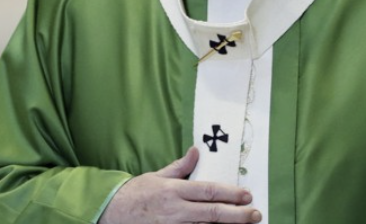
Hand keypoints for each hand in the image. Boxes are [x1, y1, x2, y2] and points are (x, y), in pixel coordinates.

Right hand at [99, 146, 260, 223]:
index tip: (247, 195)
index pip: (208, 191)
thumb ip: (181, 166)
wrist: (110, 213)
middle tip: (255, 215)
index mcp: (174, 190)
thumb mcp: (157, 176)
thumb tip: (197, 151)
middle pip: (212, 213)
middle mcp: (175, 210)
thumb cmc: (136, 194)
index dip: (230, 194)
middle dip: (237, 215)